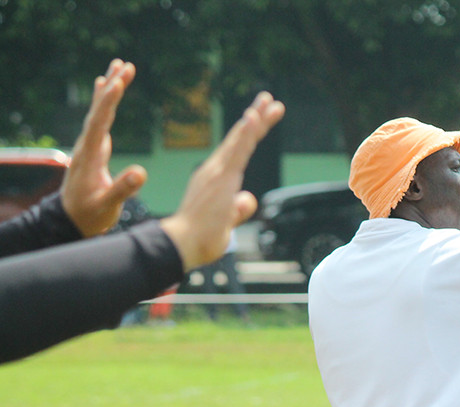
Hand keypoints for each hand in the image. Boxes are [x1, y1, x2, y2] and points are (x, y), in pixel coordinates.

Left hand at [60, 59, 147, 237]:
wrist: (71, 220)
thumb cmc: (90, 215)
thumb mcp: (107, 205)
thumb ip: (123, 189)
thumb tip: (142, 173)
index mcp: (90, 156)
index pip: (100, 123)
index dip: (109, 102)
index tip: (119, 81)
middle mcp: (87, 145)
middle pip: (100, 110)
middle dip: (113, 87)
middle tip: (125, 65)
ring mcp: (90, 145)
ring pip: (99, 111)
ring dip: (110, 89)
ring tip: (119, 66)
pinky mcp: (94, 148)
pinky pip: (100, 118)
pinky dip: (105, 101)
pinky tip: (107, 89)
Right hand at [160, 92, 284, 271]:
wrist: (181, 245)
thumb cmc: (200, 239)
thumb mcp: (227, 223)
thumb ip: (237, 210)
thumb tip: (248, 200)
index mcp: (216, 179)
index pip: (238, 151)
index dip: (250, 133)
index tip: (260, 115)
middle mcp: (215, 170)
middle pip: (240, 139)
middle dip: (256, 117)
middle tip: (269, 98)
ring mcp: (217, 172)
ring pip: (240, 140)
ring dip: (255, 119)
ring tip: (268, 101)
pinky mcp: (220, 178)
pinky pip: (237, 151)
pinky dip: (246, 133)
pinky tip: (253, 118)